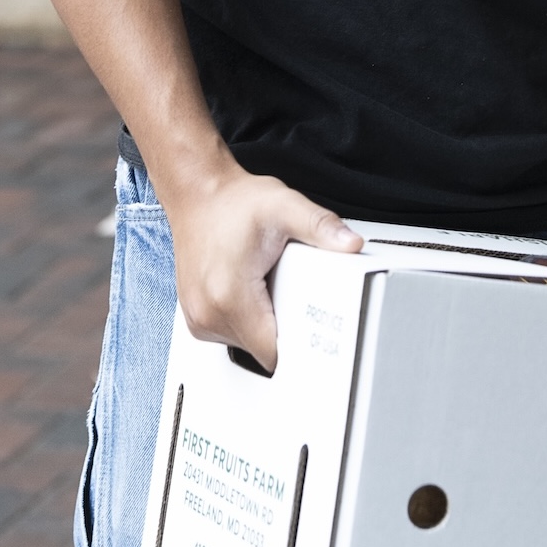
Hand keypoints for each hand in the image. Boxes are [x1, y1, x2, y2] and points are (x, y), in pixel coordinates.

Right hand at [165, 159, 361, 371]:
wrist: (197, 193)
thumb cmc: (233, 202)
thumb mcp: (284, 206)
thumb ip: (320, 226)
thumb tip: (351, 244)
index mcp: (230, 297)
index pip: (273, 353)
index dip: (299, 343)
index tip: (312, 324)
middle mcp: (208, 314)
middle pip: (262, 350)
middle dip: (283, 325)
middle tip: (288, 286)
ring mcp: (198, 319)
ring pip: (246, 345)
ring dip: (262, 323)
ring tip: (265, 282)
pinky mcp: (196, 317)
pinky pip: (230, 334)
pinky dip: (245, 318)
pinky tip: (250, 287)